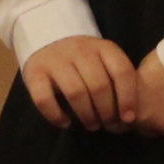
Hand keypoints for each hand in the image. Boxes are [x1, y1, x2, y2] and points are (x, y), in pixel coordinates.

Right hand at [21, 34, 140, 131]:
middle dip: (107, 110)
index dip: (128, 97)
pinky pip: (44, 98)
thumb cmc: (84, 57)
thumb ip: (114, 78)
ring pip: (75, 92)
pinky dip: (56, 115)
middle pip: (99, 85)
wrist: (48, 38)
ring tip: (92, 125)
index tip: (128, 118)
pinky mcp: (34, 73)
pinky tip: (65, 123)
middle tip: (108, 124)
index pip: (122, 72)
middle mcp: (81, 51)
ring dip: (86, 114)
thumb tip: (128, 114)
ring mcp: (56, 61)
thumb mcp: (103, 58)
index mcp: (104, 47)